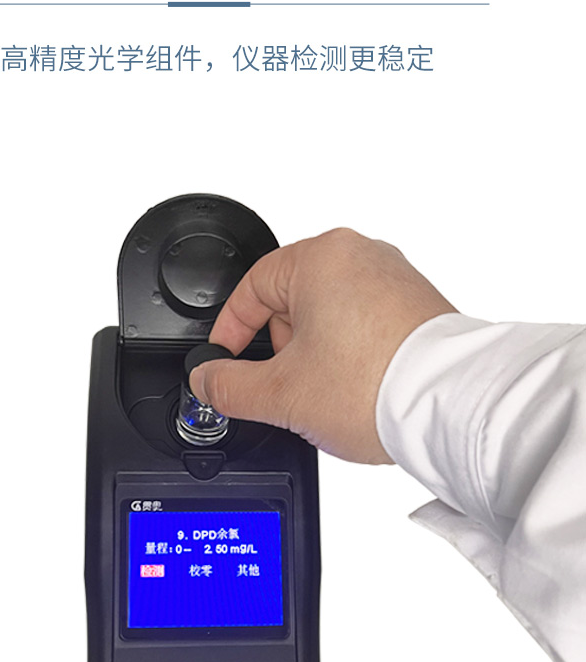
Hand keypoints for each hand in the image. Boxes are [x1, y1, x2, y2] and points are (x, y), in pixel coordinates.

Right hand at [189, 228, 456, 463]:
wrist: (452, 406)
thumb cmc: (377, 384)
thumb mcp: (282, 393)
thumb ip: (229, 387)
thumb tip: (207, 381)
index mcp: (321, 256)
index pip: (250, 289)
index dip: (230, 332)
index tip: (223, 363)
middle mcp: (362, 255)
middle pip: (291, 302)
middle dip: (281, 350)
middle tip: (287, 388)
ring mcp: (395, 278)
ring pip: (329, 317)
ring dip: (318, 356)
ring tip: (332, 394)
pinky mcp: (419, 306)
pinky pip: (365, 327)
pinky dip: (353, 357)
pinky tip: (360, 390)